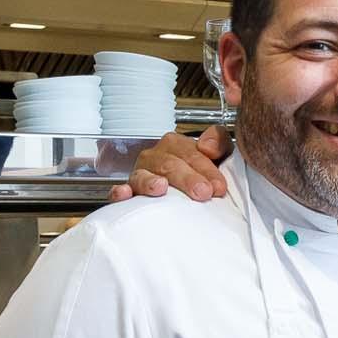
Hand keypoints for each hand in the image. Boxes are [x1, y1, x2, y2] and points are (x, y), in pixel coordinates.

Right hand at [107, 124, 232, 203]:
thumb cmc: (202, 175)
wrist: (189, 195)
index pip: (190, 153)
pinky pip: (118, 191)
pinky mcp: (129, 192)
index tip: (219, 186)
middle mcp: (155, 157)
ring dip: (150, 182)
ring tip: (160, 187)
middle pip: (169, 165)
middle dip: (187, 178)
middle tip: (202, 192)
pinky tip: (125, 194)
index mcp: (175, 146)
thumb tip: (208, 146)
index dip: (206, 169)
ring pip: (143, 176)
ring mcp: (140, 174)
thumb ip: (218, 142)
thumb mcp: (218, 155)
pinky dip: (120, 192)